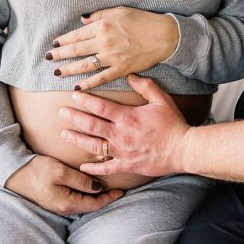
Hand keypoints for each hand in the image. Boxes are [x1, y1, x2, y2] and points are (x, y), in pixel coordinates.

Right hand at [5, 154, 123, 214]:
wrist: (13, 173)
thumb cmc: (36, 171)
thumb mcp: (60, 172)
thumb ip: (80, 180)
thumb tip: (97, 187)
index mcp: (68, 203)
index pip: (95, 204)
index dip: (110, 198)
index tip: (123, 190)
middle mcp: (64, 207)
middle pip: (91, 205)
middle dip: (105, 198)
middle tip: (119, 187)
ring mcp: (58, 203)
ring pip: (84, 201)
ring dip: (96, 195)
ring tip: (108, 185)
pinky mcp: (54, 197)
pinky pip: (75, 197)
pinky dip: (86, 192)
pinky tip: (89, 184)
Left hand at [48, 7, 179, 88]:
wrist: (164, 36)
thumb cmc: (143, 20)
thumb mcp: (120, 11)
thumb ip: (99, 15)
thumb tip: (82, 20)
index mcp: (103, 25)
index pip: (77, 34)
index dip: (64, 40)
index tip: (54, 44)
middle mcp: (104, 41)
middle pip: (76, 50)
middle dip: (60, 55)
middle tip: (48, 58)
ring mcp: (112, 57)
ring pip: (84, 65)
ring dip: (68, 69)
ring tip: (57, 72)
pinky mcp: (120, 69)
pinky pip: (100, 78)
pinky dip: (87, 83)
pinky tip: (77, 87)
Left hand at [58, 75, 191, 177]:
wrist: (183, 149)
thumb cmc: (173, 123)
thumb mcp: (161, 99)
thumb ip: (145, 86)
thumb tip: (129, 75)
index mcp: (127, 117)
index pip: (100, 106)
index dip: (85, 100)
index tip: (74, 96)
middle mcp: (120, 135)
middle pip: (91, 125)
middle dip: (74, 118)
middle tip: (61, 113)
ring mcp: (122, 152)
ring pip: (93, 146)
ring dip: (77, 139)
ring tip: (64, 134)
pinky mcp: (127, 165)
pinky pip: (106, 168)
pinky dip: (93, 168)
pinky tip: (82, 166)